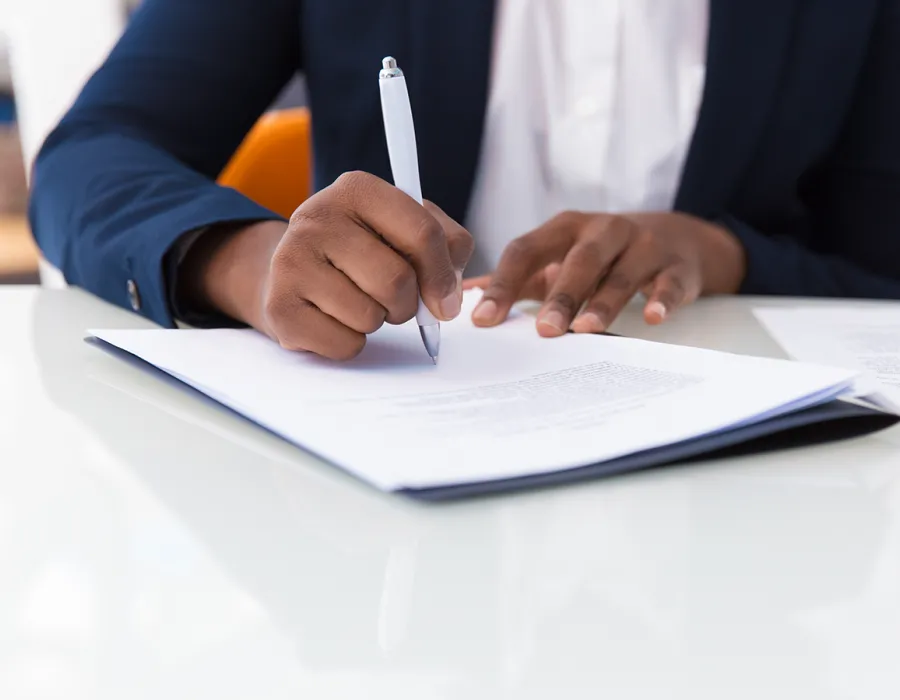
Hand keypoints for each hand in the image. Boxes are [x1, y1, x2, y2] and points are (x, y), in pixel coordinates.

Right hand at [185, 171, 472, 358]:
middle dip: (407, 304)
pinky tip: (336, 319)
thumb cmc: (364, 250)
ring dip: (377, 321)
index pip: (423, 233)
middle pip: (396, 280)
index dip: (443, 275)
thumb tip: (447, 299)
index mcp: (358, 189)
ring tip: (359, 302)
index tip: (444, 299)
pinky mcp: (279, 306)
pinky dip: (351, 343)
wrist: (296, 271)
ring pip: (369, 316)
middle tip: (394, 300)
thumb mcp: (408, 230)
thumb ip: (447, 249)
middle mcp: (317, 217)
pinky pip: (345, 344)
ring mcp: (291, 260)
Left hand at [465, 211, 745, 335]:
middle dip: (561, 295)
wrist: (676, 237)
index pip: (526, 250)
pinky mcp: (677, 266)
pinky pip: (670, 282)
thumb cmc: (601, 255)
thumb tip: (464, 297)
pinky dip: (663, 298)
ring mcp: (644, 245)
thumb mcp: (559, 257)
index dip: (504, 284)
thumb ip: (518, 278)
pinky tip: (652, 318)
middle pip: (579, 260)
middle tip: (544, 331)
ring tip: (587, 330)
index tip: (483, 320)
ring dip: (604, 301)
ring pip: (623, 273)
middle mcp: (604, 230)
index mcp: (565, 228)